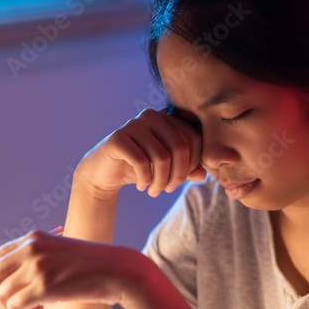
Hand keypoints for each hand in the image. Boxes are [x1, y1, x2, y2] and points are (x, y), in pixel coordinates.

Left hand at [0, 231, 142, 308]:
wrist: (118, 270)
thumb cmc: (90, 268)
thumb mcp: (57, 255)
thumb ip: (31, 267)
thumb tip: (0, 298)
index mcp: (32, 239)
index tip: (2, 295)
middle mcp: (30, 249)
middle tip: (10, 308)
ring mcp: (36, 267)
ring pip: (0, 296)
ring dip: (14, 308)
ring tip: (35, 306)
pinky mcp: (44, 286)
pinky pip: (15, 307)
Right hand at [77, 107, 206, 198]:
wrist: (105, 172)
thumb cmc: (140, 168)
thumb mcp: (167, 169)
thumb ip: (187, 169)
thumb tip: (203, 174)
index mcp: (168, 118)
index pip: (194, 138)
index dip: (193, 164)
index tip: (181, 181)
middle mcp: (152, 116)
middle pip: (180, 147)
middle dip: (178, 175)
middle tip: (168, 189)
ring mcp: (134, 124)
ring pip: (162, 157)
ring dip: (161, 181)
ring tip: (155, 191)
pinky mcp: (118, 138)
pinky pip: (142, 162)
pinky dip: (145, 180)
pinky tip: (141, 186)